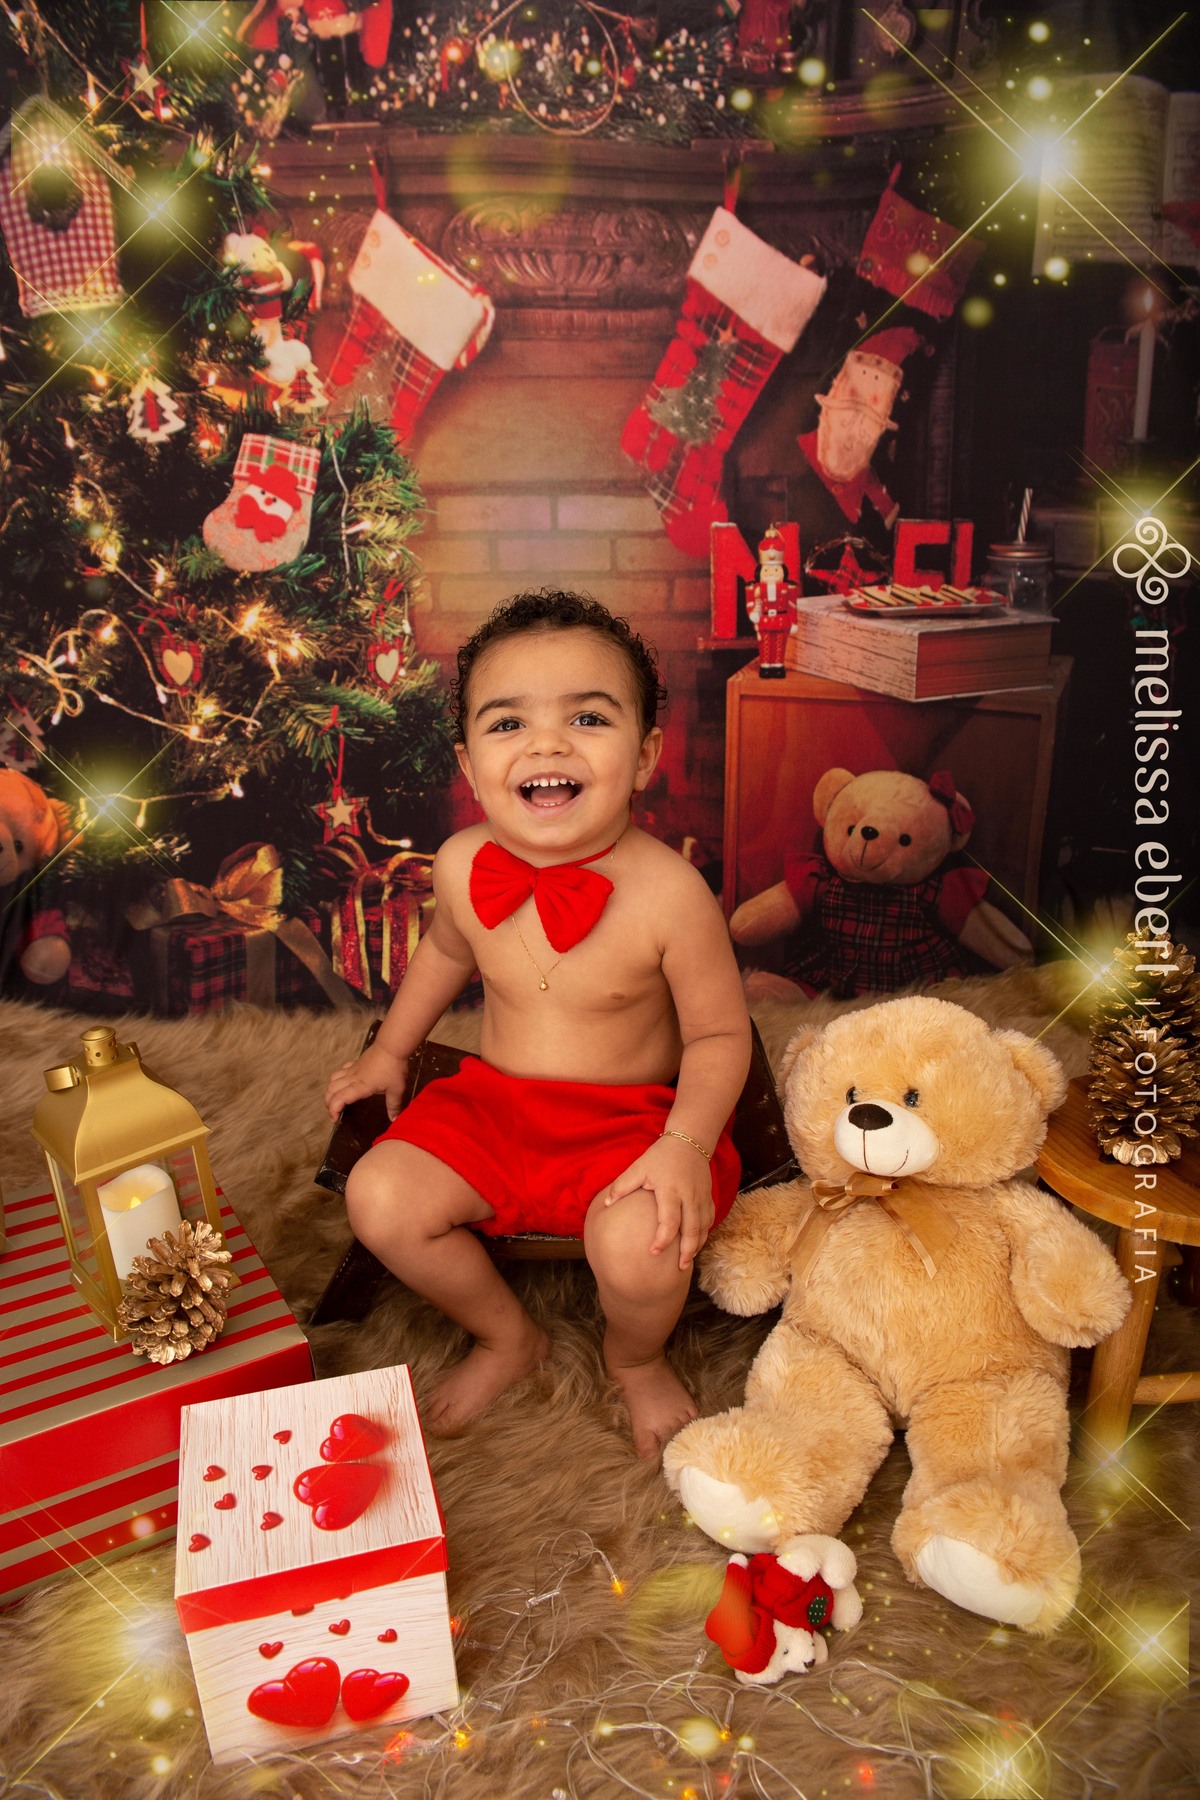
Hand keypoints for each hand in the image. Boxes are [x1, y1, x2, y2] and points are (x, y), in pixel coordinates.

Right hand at [324, 1041, 409, 1121]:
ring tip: (335, 1099)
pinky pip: (341, 1071)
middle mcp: (352, 1078)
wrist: (391, 1046)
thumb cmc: (394, 1066)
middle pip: (331, 1090)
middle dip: (328, 1103)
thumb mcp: (397, 1089)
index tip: (335, 1119)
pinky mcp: (356, 1063)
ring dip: (330, 1091)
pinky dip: (337, 1079)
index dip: (333, 1110)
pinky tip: (344, 1082)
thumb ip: (394, 1105)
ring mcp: (352, 1069)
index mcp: (360, 1086)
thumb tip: (394, 1120)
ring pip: (333, 1080)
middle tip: (335, 1112)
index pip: (339, 1099)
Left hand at [597, 1135, 715, 1270]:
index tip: (653, 1252)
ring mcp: (701, 1198)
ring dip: (697, 1246)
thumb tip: (605, 1203)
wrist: (689, 1141)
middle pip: (692, 1230)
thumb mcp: (639, 1167)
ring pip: (703, 1227)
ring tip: (687, 1262)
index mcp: (670, 1190)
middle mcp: (689, 1196)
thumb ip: (622, 1185)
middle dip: (687, 1251)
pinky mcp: (708, 1197)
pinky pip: (709, 1220)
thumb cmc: (660, 1156)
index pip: (669, 1220)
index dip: (663, 1239)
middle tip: (680, 1269)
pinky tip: (696, 1245)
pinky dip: (704, 1235)